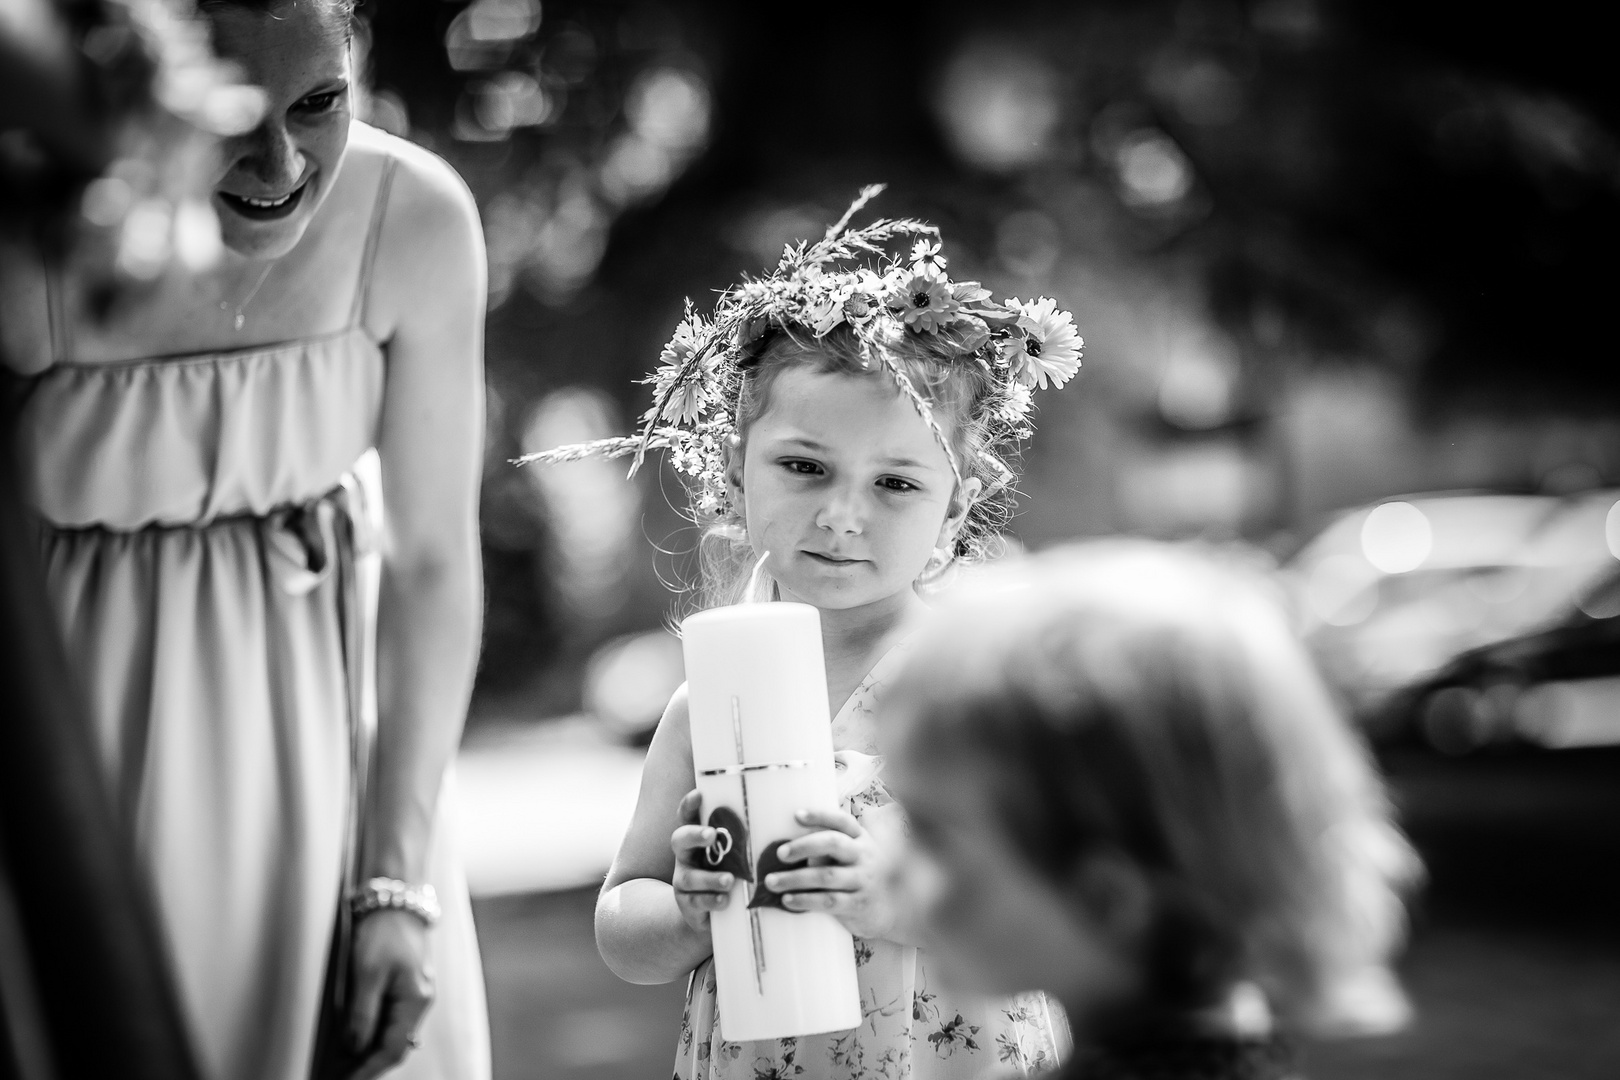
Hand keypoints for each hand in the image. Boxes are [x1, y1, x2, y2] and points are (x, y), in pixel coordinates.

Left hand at [346, 909, 434, 1079]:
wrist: (395, 898)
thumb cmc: (383, 931)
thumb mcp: (367, 972)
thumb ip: (361, 1014)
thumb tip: (354, 1048)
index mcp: (415, 1000)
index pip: (391, 1049)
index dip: (367, 1071)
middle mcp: (419, 1001)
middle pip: (394, 1046)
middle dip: (367, 1066)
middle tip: (339, 1077)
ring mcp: (413, 994)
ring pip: (392, 1035)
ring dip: (369, 1053)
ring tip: (342, 1066)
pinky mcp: (404, 986)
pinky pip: (389, 1020)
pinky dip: (372, 1034)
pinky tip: (355, 1040)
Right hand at [670, 789, 734, 932]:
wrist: (708, 913)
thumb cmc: (729, 873)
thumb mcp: (734, 854)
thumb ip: (748, 838)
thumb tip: (788, 815)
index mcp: (697, 838)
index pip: (687, 816)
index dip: (689, 805)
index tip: (699, 794)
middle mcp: (686, 856)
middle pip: (680, 839)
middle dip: (694, 835)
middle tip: (711, 834)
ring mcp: (684, 880)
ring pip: (689, 876)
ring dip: (710, 877)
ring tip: (729, 880)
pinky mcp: (687, 903)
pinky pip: (696, 901)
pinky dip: (711, 900)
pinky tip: (725, 901)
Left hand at [768, 807, 895, 939]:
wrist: (891, 910)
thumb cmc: (861, 876)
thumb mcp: (854, 856)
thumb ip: (831, 848)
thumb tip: (792, 848)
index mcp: (861, 838)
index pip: (842, 821)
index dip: (820, 815)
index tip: (796, 815)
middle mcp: (865, 855)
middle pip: (834, 843)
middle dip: (803, 846)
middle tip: (780, 853)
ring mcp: (863, 880)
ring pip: (826, 876)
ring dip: (795, 878)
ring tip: (771, 881)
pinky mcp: (859, 904)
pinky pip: (828, 901)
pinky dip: (805, 900)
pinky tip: (787, 900)